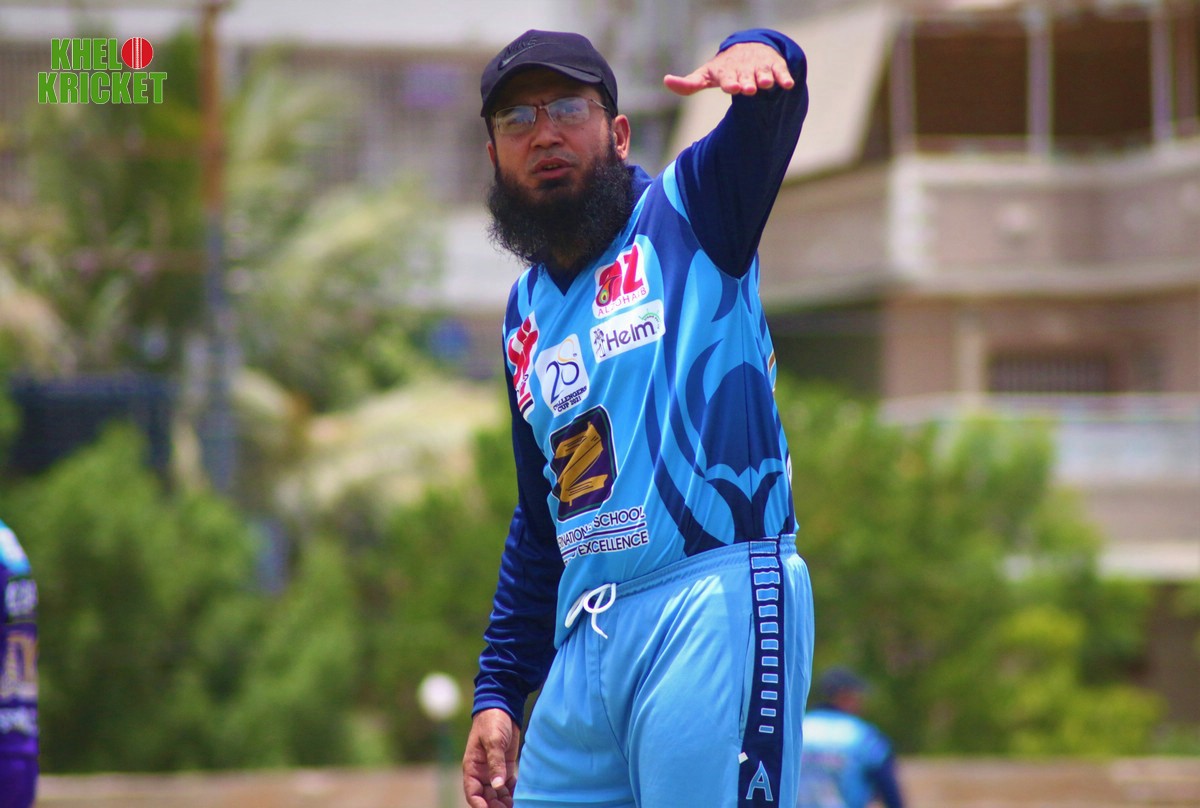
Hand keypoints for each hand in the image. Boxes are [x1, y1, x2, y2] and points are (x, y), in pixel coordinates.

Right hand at [463, 708, 520, 807]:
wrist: (502, 706)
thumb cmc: (492, 721)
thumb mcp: (493, 741)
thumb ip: (495, 763)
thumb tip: (497, 786)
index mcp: (472, 767)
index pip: (473, 793)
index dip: (480, 806)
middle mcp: (481, 773)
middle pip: (486, 797)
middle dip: (495, 806)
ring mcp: (493, 771)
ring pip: (497, 794)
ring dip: (504, 802)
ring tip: (516, 806)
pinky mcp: (505, 767)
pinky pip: (507, 785)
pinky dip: (512, 793)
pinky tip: (520, 797)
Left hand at [663, 42, 793, 96]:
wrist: (749, 49)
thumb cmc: (725, 69)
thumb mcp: (707, 75)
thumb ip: (689, 84)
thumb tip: (666, 81)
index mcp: (727, 72)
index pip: (727, 78)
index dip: (729, 83)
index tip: (730, 87)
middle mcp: (744, 70)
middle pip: (746, 77)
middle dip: (747, 82)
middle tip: (748, 88)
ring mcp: (760, 68)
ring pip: (763, 74)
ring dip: (765, 79)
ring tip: (766, 84)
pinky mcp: (775, 66)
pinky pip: (781, 72)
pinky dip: (784, 77)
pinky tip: (787, 84)